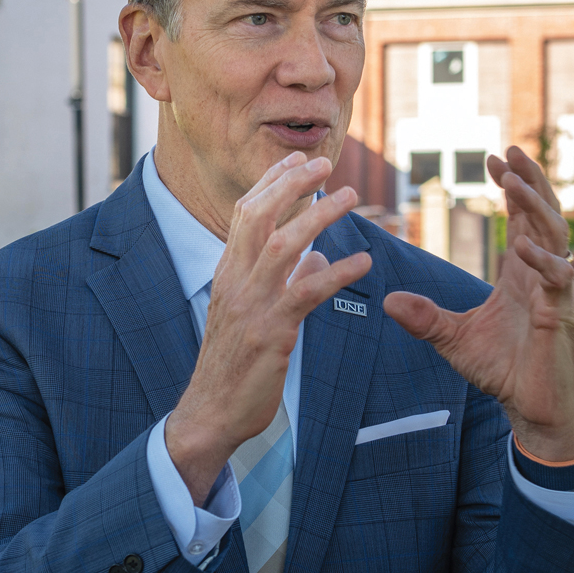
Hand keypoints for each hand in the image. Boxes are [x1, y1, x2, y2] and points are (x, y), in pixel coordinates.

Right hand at [166, 152, 371, 504]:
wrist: (210, 412)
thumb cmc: (234, 366)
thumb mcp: (254, 316)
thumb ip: (285, 283)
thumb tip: (318, 257)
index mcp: (227, 275)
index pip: (246, 214)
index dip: (272, 183)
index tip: (298, 160)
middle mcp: (234, 283)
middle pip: (258, 217)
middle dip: (290, 185)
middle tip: (324, 163)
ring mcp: (251, 307)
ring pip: (282, 246)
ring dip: (318, 217)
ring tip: (349, 198)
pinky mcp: (270, 334)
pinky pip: (306, 294)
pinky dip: (337, 273)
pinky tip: (363, 262)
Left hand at [384, 145, 573, 461]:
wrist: (531, 409)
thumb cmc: (502, 371)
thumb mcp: (452, 339)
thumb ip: (424, 317)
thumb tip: (387, 300)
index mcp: (521, 273)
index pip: (520, 219)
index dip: (511, 187)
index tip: (492, 160)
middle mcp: (542, 275)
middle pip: (543, 215)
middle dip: (529, 181)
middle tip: (509, 150)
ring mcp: (555, 293)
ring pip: (556, 237)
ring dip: (537, 208)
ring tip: (517, 182)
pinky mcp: (562, 317)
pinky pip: (559, 280)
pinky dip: (543, 262)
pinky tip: (525, 246)